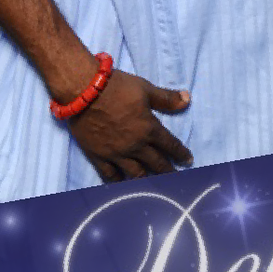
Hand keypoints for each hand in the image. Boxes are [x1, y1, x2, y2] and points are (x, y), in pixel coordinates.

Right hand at [68, 68, 193, 178]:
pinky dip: (118, 181)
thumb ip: (166, 98)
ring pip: (135, 173)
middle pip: (156, 163)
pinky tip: (123, 184)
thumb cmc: (117, 87)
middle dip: (168, 171)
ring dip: (146, 179)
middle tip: (176, 179)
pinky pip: (110, 175)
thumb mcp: (145, 88)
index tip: (188, 161)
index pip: (170, 145)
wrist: (84, 92)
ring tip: (154, 184)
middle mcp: (135, 145)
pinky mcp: (98, 156)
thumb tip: (187, 99)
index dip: (180, 153)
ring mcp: (116, 154)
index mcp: (149, 128)